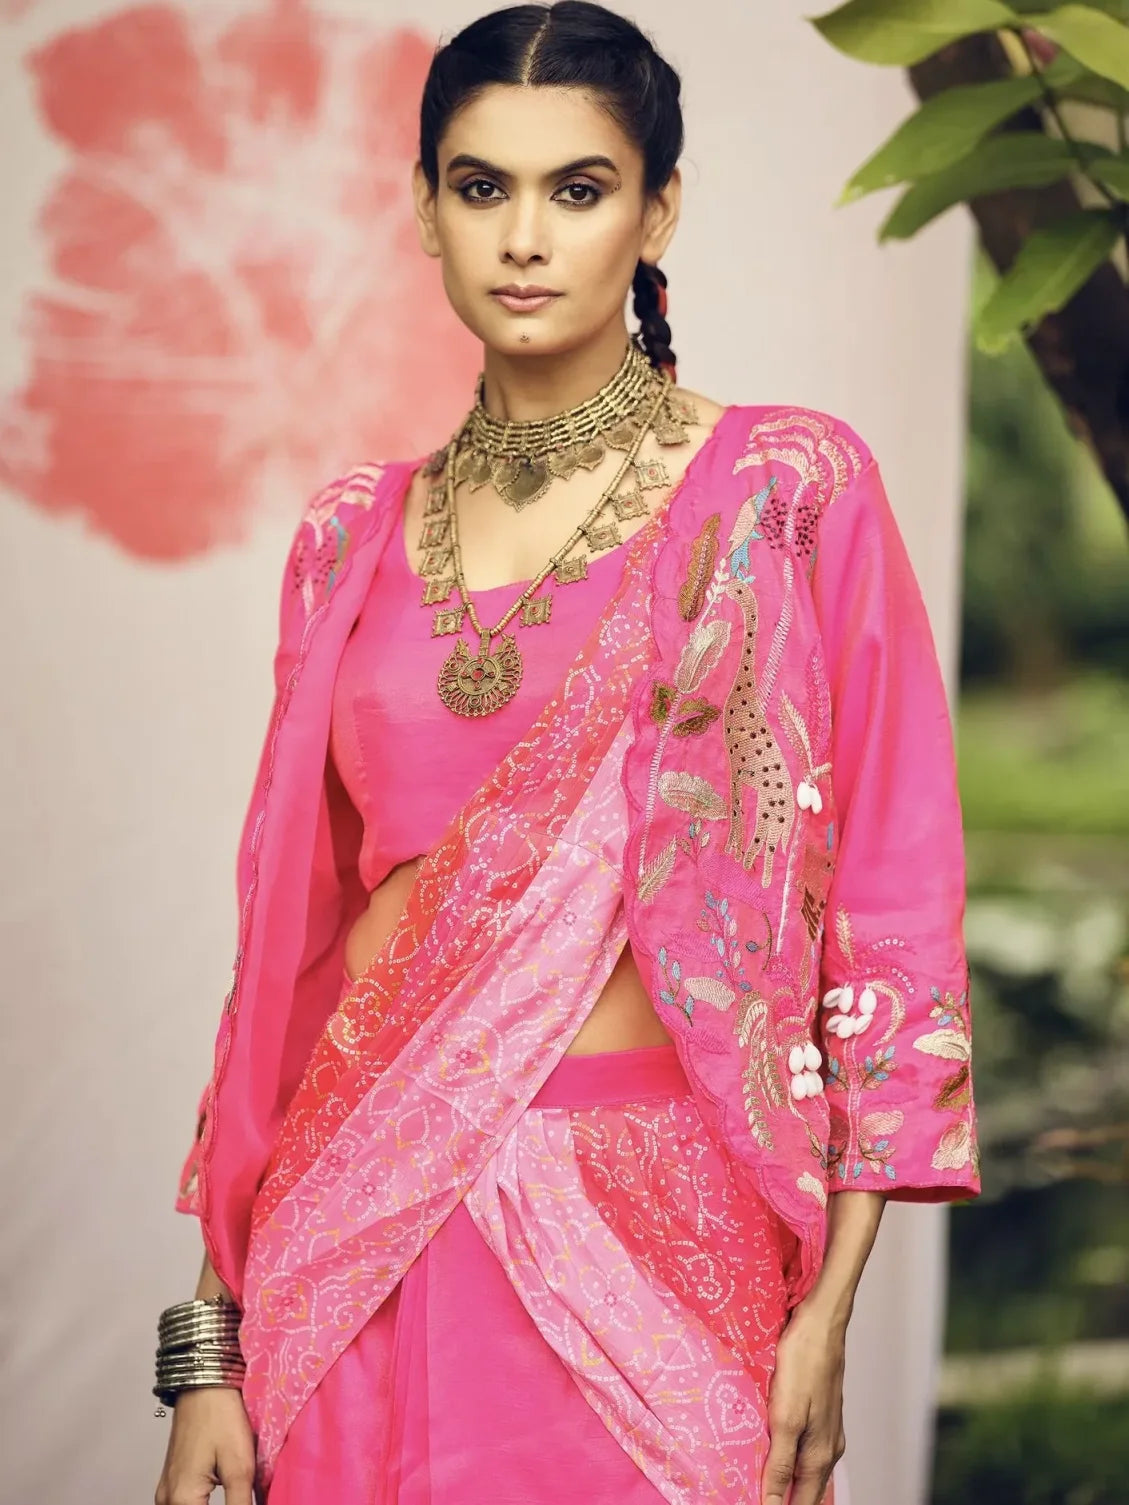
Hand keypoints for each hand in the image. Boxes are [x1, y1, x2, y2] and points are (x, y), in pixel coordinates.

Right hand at [155, 1386, 255, 1504]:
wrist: (204, 1384)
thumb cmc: (221, 1417)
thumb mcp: (240, 1466)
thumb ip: (241, 1504)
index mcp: (182, 1499)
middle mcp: (166, 1499)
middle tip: (242, 1500)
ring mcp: (166, 1489)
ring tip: (235, 1498)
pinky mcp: (171, 1480)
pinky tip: (222, 1501)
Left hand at [761, 1301, 845, 1504]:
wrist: (821, 1323)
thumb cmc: (804, 1362)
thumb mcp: (787, 1417)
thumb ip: (780, 1464)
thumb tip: (773, 1504)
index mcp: (820, 1455)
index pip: (802, 1503)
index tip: (752, 1501)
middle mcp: (828, 1448)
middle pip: (805, 1489)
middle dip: (780, 1496)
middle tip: (747, 1490)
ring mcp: (826, 1430)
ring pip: (803, 1467)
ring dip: (782, 1477)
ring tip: (754, 1477)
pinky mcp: (818, 1412)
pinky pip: (802, 1446)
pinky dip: (786, 1454)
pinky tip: (769, 1446)